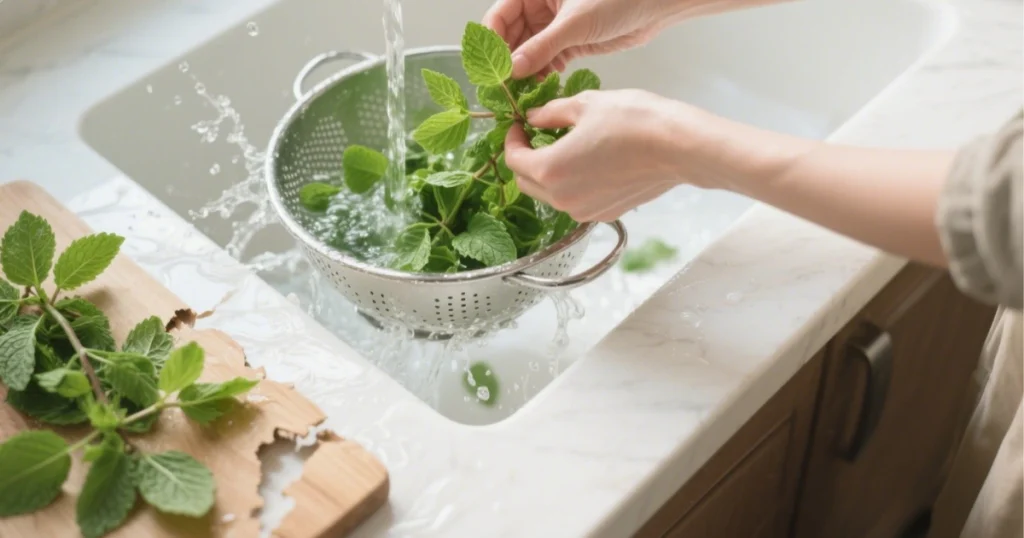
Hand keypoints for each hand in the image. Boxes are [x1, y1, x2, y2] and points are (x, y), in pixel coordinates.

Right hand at [483, 0, 680, 78]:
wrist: (654, 6)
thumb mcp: (574, 23)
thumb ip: (542, 47)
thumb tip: (513, 69)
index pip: (499, 16)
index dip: (493, 42)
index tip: (493, 68)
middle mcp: (540, 7)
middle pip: (511, 37)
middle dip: (508, 62)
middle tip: (505, 88)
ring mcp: (554, 26)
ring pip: (528, 52)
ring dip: (525, 72)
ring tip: (523, 92)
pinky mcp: (569, 43)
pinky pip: (547, 61)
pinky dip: (543, 74)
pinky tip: (542, 87)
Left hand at [504, 89, 701, 221]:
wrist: (679, 147)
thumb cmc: (634, 121)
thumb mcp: (585, 105)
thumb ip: (551, 113)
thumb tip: (534, 118)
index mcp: (550, 169)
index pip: (513, 160)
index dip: (512, 140)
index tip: (519, 125)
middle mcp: (562, 198)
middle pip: (527, 182)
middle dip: (526, 159)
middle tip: (536, 136)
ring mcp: (584, 211)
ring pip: (550, 195)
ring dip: (548, 173)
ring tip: (565, 147)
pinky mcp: (604, 214)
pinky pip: (575, 201)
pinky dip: (571, 184)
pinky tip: (588, 162)